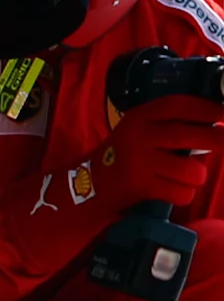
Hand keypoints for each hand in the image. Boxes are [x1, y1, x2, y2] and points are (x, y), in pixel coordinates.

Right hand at [99, 96, 223, 209]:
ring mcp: (139, 161)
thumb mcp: (140, 130)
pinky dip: (183, 194)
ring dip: (197, 176)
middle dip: (218, 139)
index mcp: (140, 117)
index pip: (179, 106)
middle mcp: (138, 136)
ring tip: (187, 176)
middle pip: (189, 135)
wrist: (88, 183)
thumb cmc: (125, 155)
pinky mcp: (141, 186)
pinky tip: (171, 190)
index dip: (208, 109)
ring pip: (192, 170)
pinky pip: (182, 192)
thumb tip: (218, 121)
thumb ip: (171, 123)